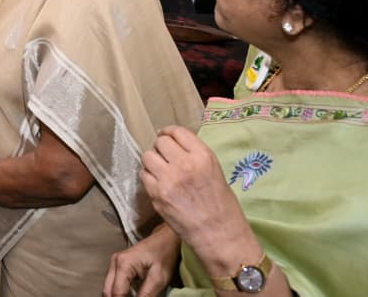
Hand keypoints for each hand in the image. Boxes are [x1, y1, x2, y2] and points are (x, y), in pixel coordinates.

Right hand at [104, 224, 180, 296]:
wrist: (164, 240)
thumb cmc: (163, 254)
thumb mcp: (159, 278)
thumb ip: (146, 294)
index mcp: (123, 264)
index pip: (117, 292)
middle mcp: (115, 262)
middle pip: (108, 291)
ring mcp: (115, 263)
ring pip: (108, 288)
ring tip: (134, 296)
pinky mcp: (118, 265)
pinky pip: (113, 284)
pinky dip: (120, 293)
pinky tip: (131, 295)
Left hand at [140, 126, 249, 254]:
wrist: (220, 235)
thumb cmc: (223, 206)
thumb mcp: (215, 172)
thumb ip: (194, 157)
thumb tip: (174, 146)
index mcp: (203, 156)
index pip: (177, 131)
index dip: (169, 132)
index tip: (167, 136)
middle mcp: (184, 164)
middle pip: (160, 142)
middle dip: (161, 148)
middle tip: (166, 157)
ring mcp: (168, 179)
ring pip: (147, 156)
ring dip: (153, 162)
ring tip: (161, 171)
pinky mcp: (157, 195)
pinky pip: (144, 175)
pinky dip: (149, 178)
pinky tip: (158, 185)